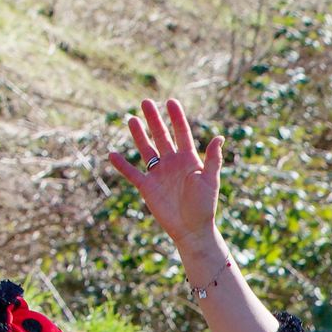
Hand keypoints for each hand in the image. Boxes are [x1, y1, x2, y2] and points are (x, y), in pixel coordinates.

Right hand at [108, 97, 225, 254]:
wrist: (192, 229)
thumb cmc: (204, 206)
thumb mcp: (210, 180)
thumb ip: (213, 159)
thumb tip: (219, 137)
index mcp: (189, 159)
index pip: (182, 133)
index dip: (177, 118)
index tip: (171, 102)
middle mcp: (172, 163)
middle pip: (161, 136)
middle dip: (154, 120)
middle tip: (146, 102)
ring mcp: (159, 174)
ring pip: (146, 150)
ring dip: (139, 135)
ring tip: (131, 119)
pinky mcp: (147, 187)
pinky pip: (132, 173)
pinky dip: (122, 165)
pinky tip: (112, 154)